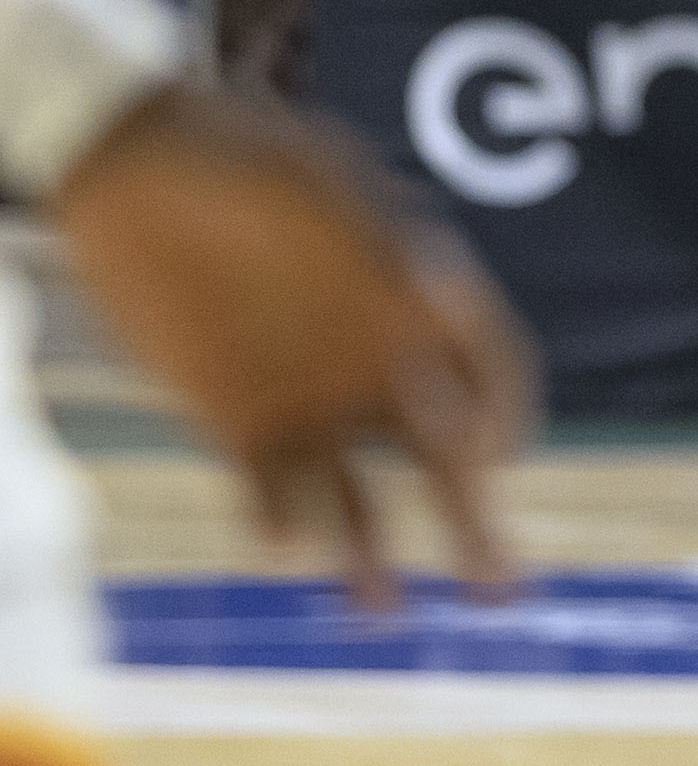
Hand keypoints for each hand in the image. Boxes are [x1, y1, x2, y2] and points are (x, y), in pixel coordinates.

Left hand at [49, 87, 534, 605]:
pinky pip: (267, 486)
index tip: (495, 452)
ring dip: (373, 552)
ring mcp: (307, 395)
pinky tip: (280, 542)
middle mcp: (375, 360)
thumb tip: (450, 292)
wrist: (125, 167)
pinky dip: (277, 518)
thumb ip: (378, 242)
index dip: (504, 413)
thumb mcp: (314, 185)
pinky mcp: (233, 419)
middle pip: (442, 459)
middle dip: (473, 525)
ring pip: (358, 495)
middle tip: (499, 589)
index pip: (490, 371)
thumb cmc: (236, 156)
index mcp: (415, 300)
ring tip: (381, 608)